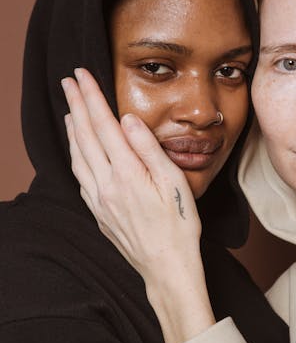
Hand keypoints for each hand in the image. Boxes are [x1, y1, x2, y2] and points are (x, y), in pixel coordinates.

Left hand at [61, 68, 213, 342]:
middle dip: (75, 105)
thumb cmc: (179, 227)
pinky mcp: (99, 213)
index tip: (81, 74)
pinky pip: (80, 176)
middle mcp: (106, 185)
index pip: (103, 125)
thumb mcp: (173, 183)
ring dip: (72, 129)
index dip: (91, 97)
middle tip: (68, 81)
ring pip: (77, 156)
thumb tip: (128, 119)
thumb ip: (148, 148)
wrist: (166, 268)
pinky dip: (75, 155)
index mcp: (126, 173)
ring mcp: (99, 200)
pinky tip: (77, 150)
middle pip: (85, 136)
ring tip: (69, 110)